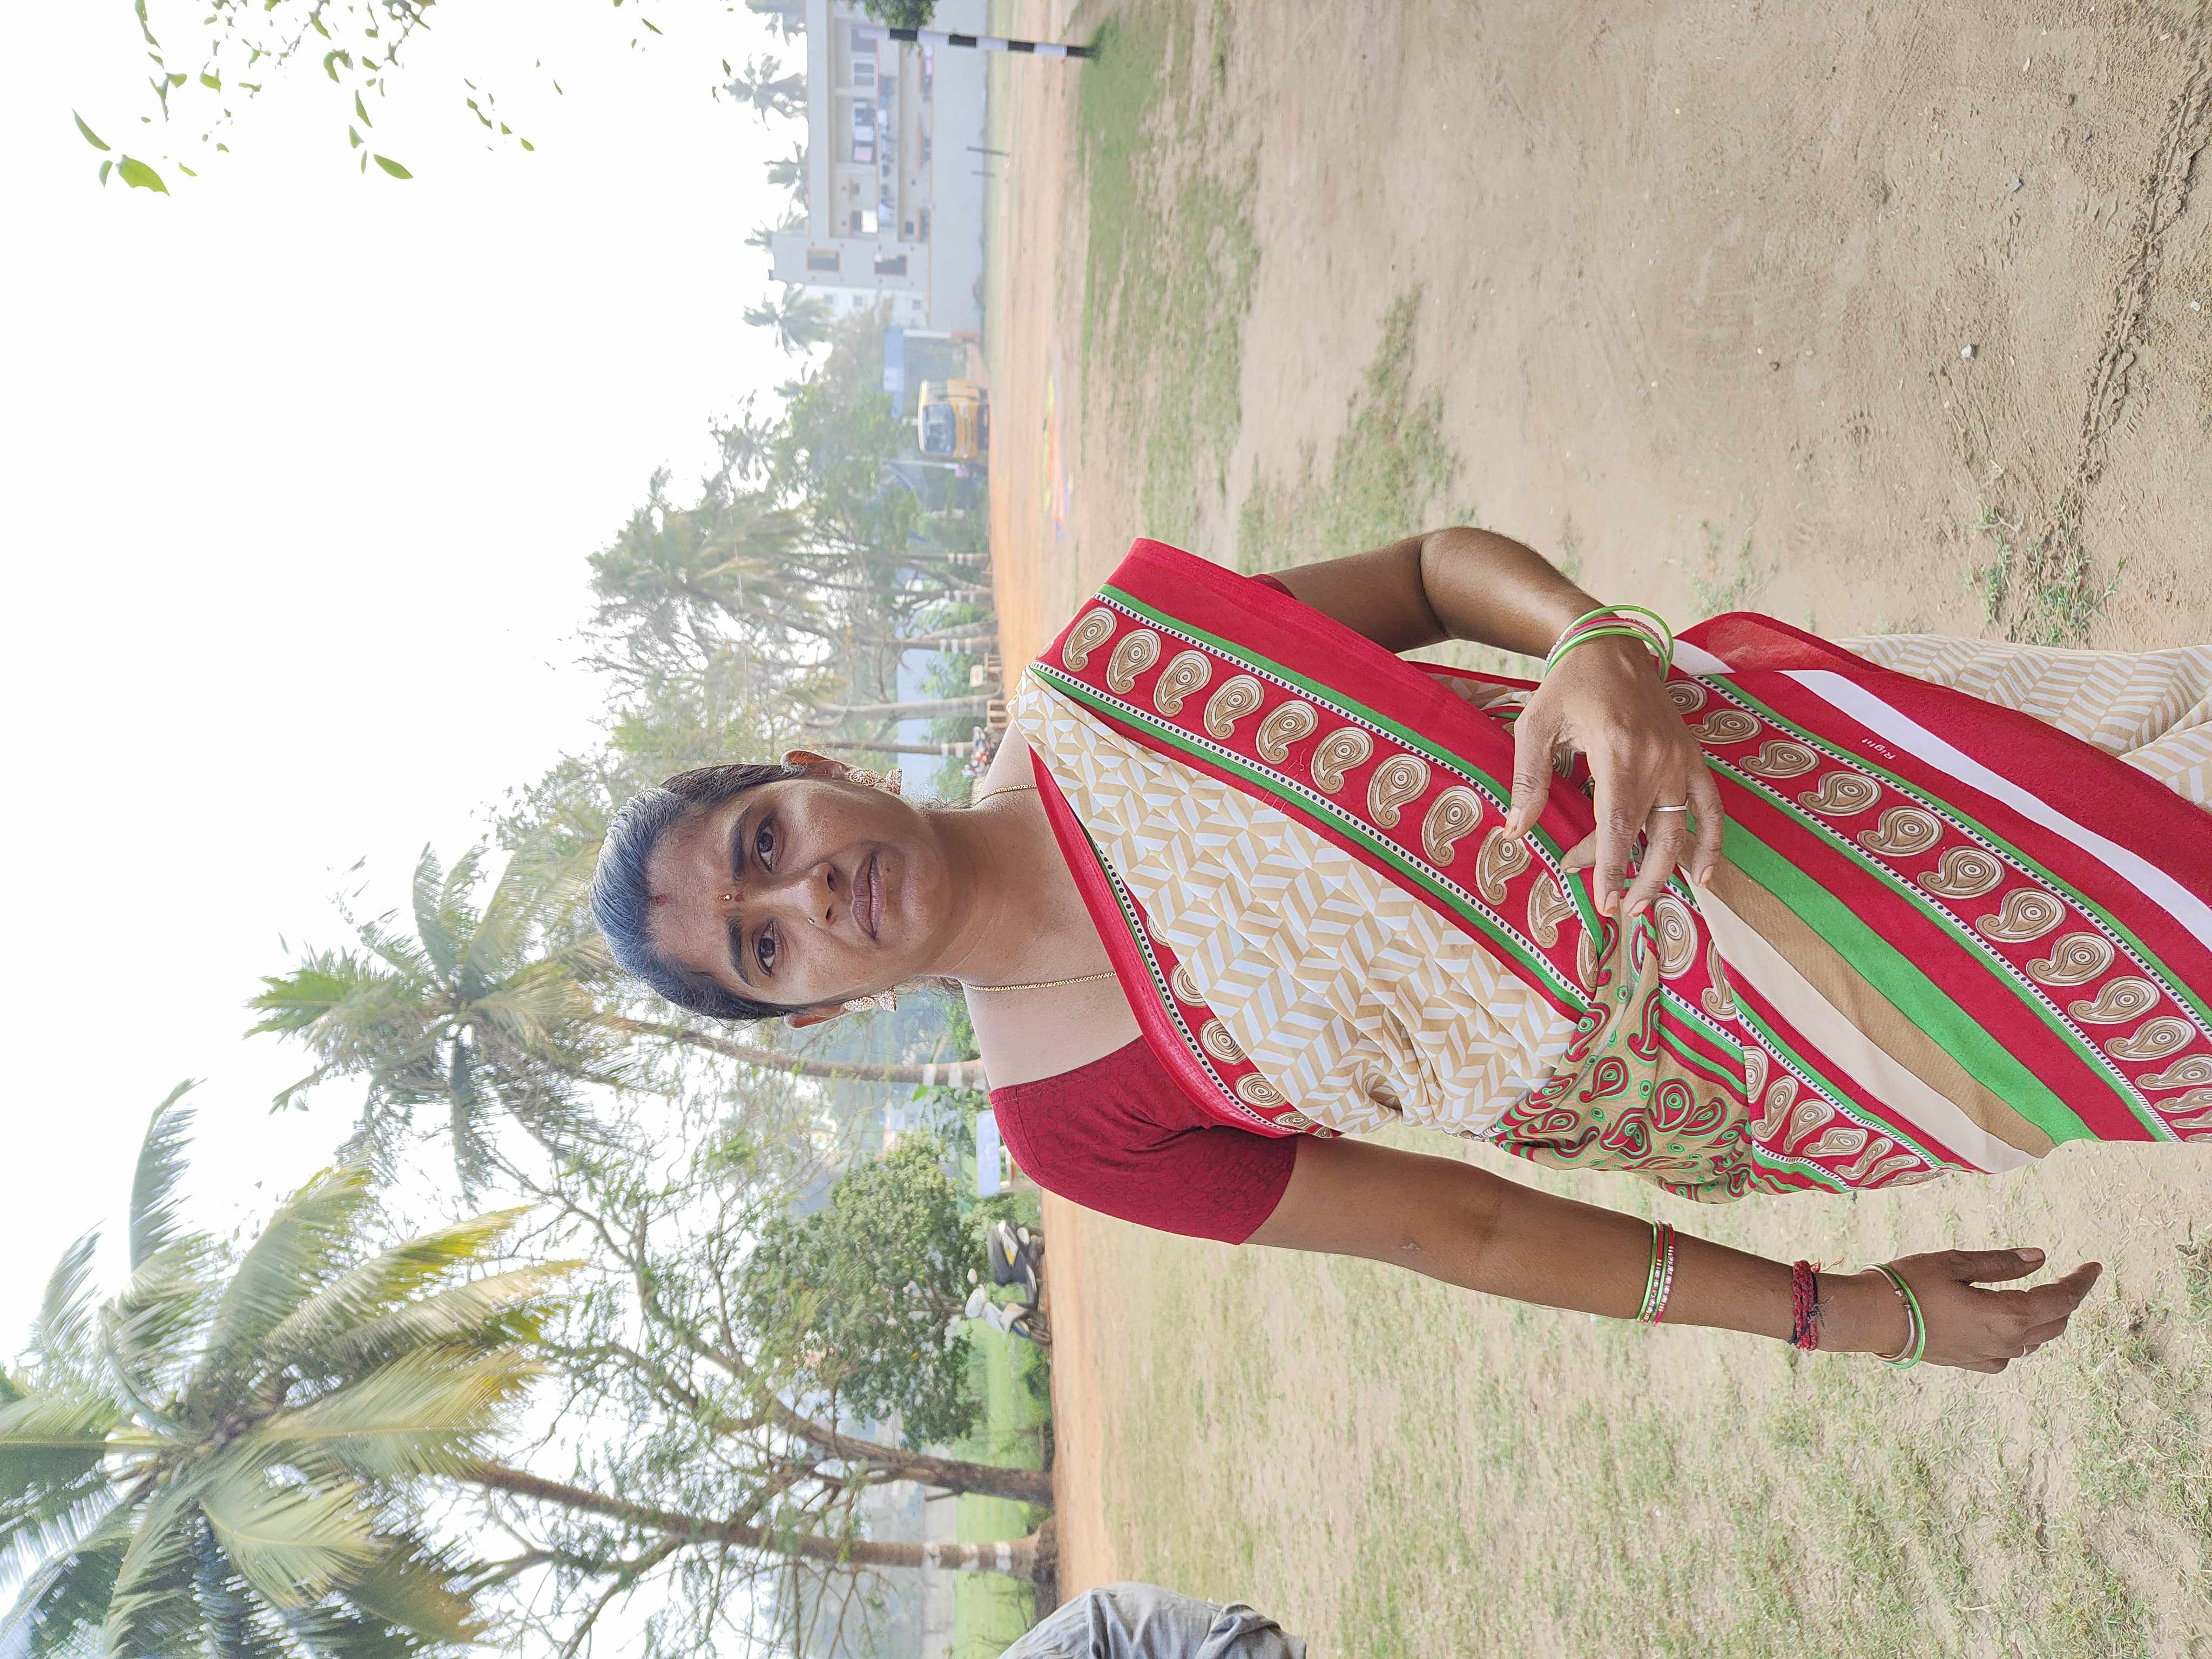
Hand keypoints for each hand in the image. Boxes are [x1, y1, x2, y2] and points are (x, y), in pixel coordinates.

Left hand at [1502, 635, 1724, 917]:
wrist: (1609, 643)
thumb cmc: (1567, 686)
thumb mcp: (1536, 726)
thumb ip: (1528, 781)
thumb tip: (1516, 832)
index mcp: (1619, 751)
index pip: (1617, 825)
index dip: (1611, 867)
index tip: (1604, 903)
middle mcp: (1659, 759)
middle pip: (1648, 835)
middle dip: (1633, 877)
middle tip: (1615, 908)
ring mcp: (1681, 758)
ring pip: (1681, 829)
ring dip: (1665, 871)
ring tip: (1644, 903)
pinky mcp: (1692, 756)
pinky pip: (1711, 807)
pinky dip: (1711, 842)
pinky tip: (1701, 875)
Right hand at [1829, 1249, 2102, 1373]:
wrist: (1873, 1319)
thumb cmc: (1910, 1284)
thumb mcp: (1956, 1262)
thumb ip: (2002, 1263)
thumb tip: (2041, 1257)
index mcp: (2007, 1315)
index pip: (2061, 1300)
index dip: (2081, 1283)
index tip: (2095, 1266)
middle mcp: (2007, 1342)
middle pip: (2054, 1323)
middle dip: (2066, 1300)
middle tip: (2067, 1278)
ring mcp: (1990, 1356)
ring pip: (2036, 1340)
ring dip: (2044, 1318)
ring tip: (2040, 1296)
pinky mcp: (1973, 1363)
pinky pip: (2011, 1352)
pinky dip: (2020, 1335)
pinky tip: (2007, 1323)